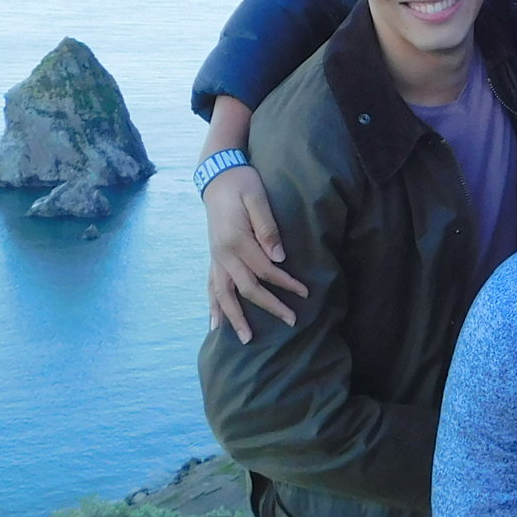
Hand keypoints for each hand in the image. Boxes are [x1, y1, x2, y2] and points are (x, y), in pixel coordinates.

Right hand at [206, 162, 303, 341]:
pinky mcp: (213, 258)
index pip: (265, 270)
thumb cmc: (242, 184)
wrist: (216, 177)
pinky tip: (216, 325)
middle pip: (247, 288)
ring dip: (235, 318)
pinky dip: (214, 307)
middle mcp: (222, 254)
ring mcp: (215, 258)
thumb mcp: (258, 198)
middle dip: (270, 306)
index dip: (286, 283)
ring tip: (246, 339)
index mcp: (236, 240)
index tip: (305, 293)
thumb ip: (267, 227)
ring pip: (223, 295)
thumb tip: (279, 257)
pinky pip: (211, 287)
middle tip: (291, 321)